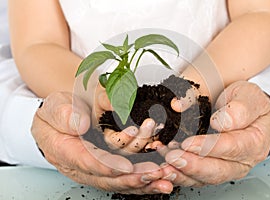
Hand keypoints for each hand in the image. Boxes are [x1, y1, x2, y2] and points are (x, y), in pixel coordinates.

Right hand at [31, 91, 172, 193]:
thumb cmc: (58, 111)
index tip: (127, 166)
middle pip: (107, 176)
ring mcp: (94, 169)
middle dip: (132, 177)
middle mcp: (80, 166)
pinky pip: (124, 178)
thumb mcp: (55, 107)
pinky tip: (160, 180)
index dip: (108, 165)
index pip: (86, 161)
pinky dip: (143, 181)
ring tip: (163, 179)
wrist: (63, 117)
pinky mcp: (106, 169)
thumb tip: (81, 124)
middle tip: (154, 173)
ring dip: (143, 182)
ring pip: (118, 181)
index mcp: (64, 151)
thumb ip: (64, 115)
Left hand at [162, 81, 269, 186]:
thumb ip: (240, 108)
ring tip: (165, 165)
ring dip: (182, 173)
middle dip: (193, 166)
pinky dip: (179, 174)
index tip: (189, 143)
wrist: (242, 109)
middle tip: (173, 158)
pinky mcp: (212, 170)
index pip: (232, 147)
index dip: (210, 146)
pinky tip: (165, 168)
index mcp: (254, 141)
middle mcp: (242, 160)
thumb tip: (223, 122)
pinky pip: (195, 177)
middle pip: (218, 170)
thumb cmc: (246, 102)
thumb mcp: (248, 96)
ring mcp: (227, 168)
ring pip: (204, 178)